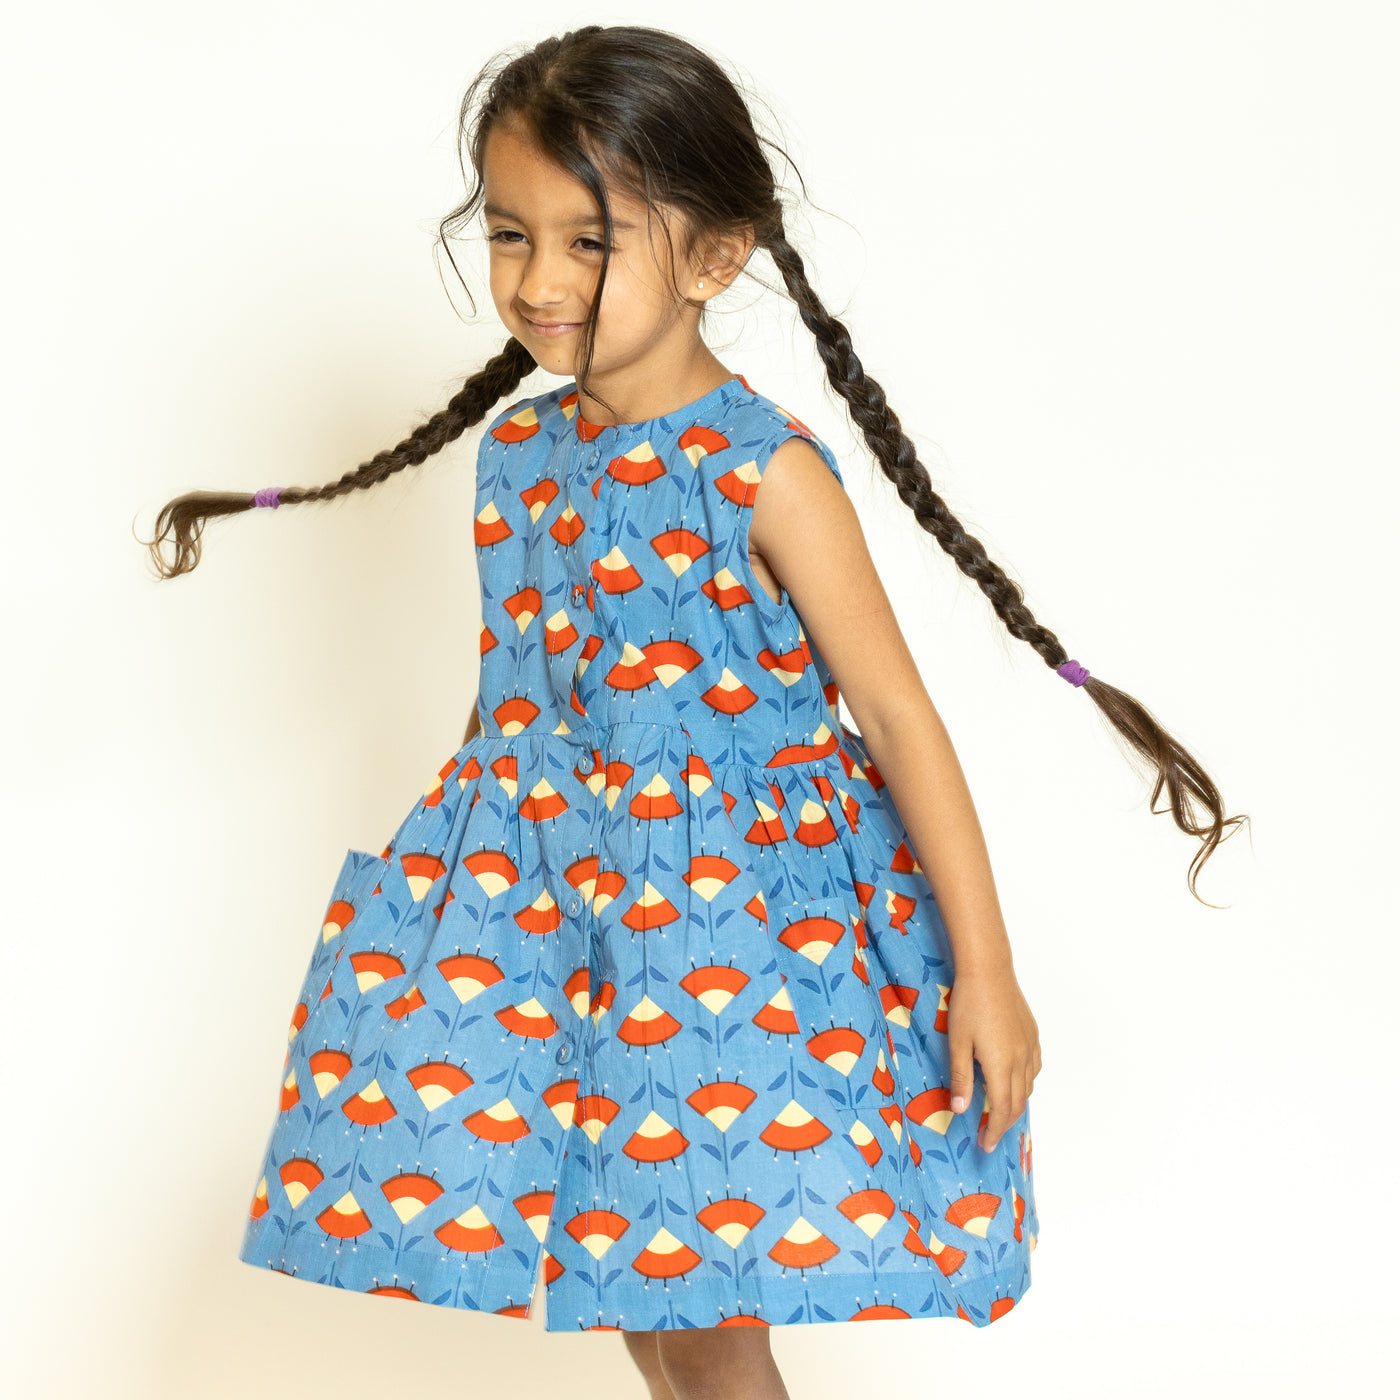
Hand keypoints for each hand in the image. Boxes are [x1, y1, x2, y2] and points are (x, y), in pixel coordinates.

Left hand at [946, 961, 1041, 1152]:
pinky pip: (1034, 1069)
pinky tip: (1015, 1082)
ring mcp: (1030, 1047)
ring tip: (999, 1111)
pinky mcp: (1033, 1035)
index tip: (985, 1145)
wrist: (989, 971)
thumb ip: (961, 1078)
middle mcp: (1021, 1060)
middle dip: (1004, 1124)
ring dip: (1016, 1104)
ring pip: (1028, 1087)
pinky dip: (1025, 1083)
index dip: (995, 1131)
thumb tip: (960, 1110)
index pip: (1001, 1110)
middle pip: (1018, 1103)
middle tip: (990, 1136)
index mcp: (1001, 1065)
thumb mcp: (957, 1042)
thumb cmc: (968, 1004)